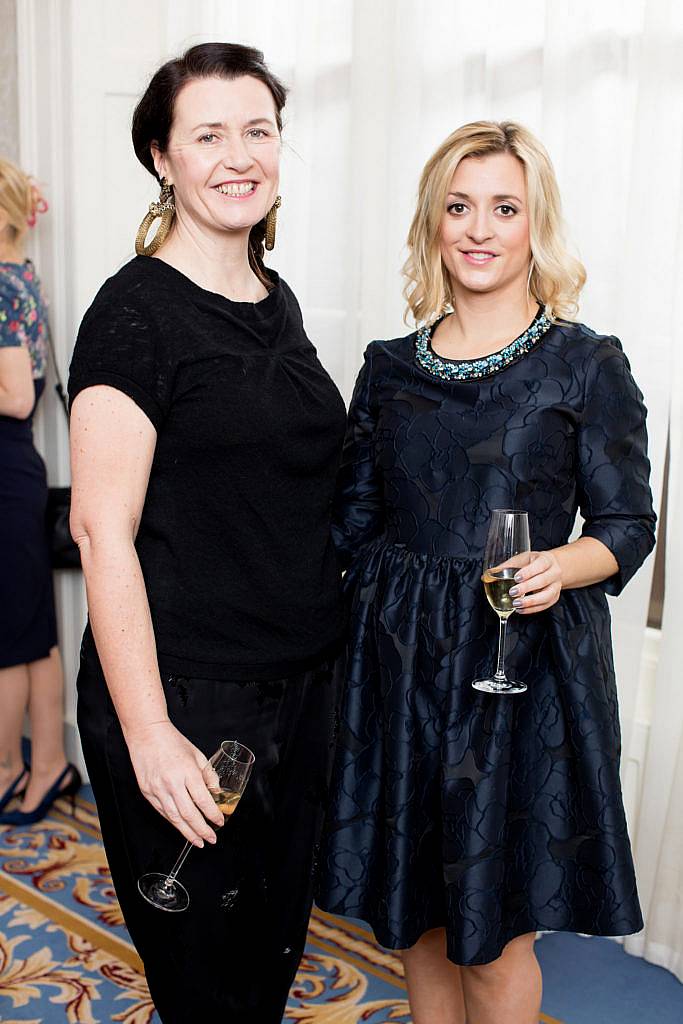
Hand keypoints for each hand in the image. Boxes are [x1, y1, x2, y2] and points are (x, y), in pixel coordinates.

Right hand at [124, 720, 224, 845]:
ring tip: (197, 841)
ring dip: (187, 832)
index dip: (213, 815)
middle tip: (210, 839)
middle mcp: (172, 783)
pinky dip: (173, 822)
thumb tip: (216, 794)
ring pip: (174, 818)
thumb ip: (208, 775)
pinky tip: (181, 828)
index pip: (203, 800)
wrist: (147, 733)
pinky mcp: (147, 792)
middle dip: (201, 830)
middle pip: (189, 814)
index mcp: (187, 772)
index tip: (219, 822)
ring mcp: (157, 789)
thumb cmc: (172, 741)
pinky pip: (162, 812)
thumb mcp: (197, 755)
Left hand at [508, 550, 562, 613]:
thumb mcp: (522, 559)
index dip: (528, 572)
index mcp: (546, 559)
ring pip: (547, 595)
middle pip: (543, 581)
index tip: (516, 578)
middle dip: (527, 587)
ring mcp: (556, 586)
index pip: (540, 565)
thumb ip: (506, 566)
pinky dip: (533, 609)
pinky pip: (546, 605)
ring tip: (516, 604)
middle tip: (513, 592)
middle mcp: (554, 572)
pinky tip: (521, 609)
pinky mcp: (554, 597)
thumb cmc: (534, 562)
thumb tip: (487, 575)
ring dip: (531, 602)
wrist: (550, 567)